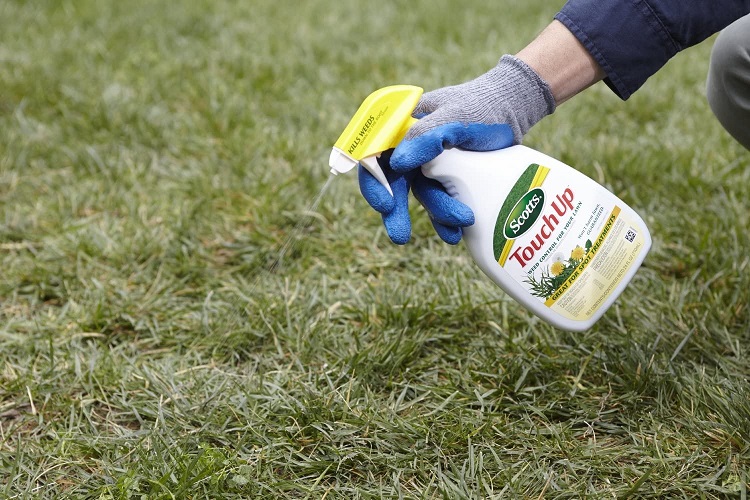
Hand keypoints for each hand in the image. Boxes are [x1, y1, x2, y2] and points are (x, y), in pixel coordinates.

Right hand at [361, 55, 555, 244]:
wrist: (514, 110)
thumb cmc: (482, 106)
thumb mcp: (455, 117)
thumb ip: (425, 136)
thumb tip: (396, 164)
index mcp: (401, 126)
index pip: (374, 155)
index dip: (374, 182)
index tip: (385, 204)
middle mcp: (409, 147)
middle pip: (392, 182)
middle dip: (396, 211)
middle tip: (399, 236)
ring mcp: (428, 164)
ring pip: (422, 195)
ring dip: (437, 213)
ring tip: (460, 223)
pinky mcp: (447, 179)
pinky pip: (440, 203)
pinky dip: (446, 219)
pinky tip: (454, 234)